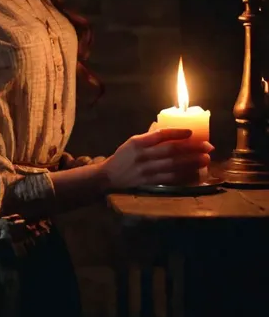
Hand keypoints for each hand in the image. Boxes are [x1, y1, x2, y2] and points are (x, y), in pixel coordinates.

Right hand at [97, 128, 213, 189]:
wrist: (109, 177)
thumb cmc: (123, 157)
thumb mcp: (132, 142)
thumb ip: (149, 138)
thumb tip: (171, 131)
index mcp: (138, 142)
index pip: (161, 135)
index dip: (177, 133)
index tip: (191, 132)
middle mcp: (143, 156)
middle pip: (171, 151)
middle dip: (192, 148)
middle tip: (208, 147)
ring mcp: (147, 171)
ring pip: (174, 166)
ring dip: (192, 163)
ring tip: (205, 160)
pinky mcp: (150, 184)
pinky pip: (171, 180)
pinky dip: (184, 177)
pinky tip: (195, 175)